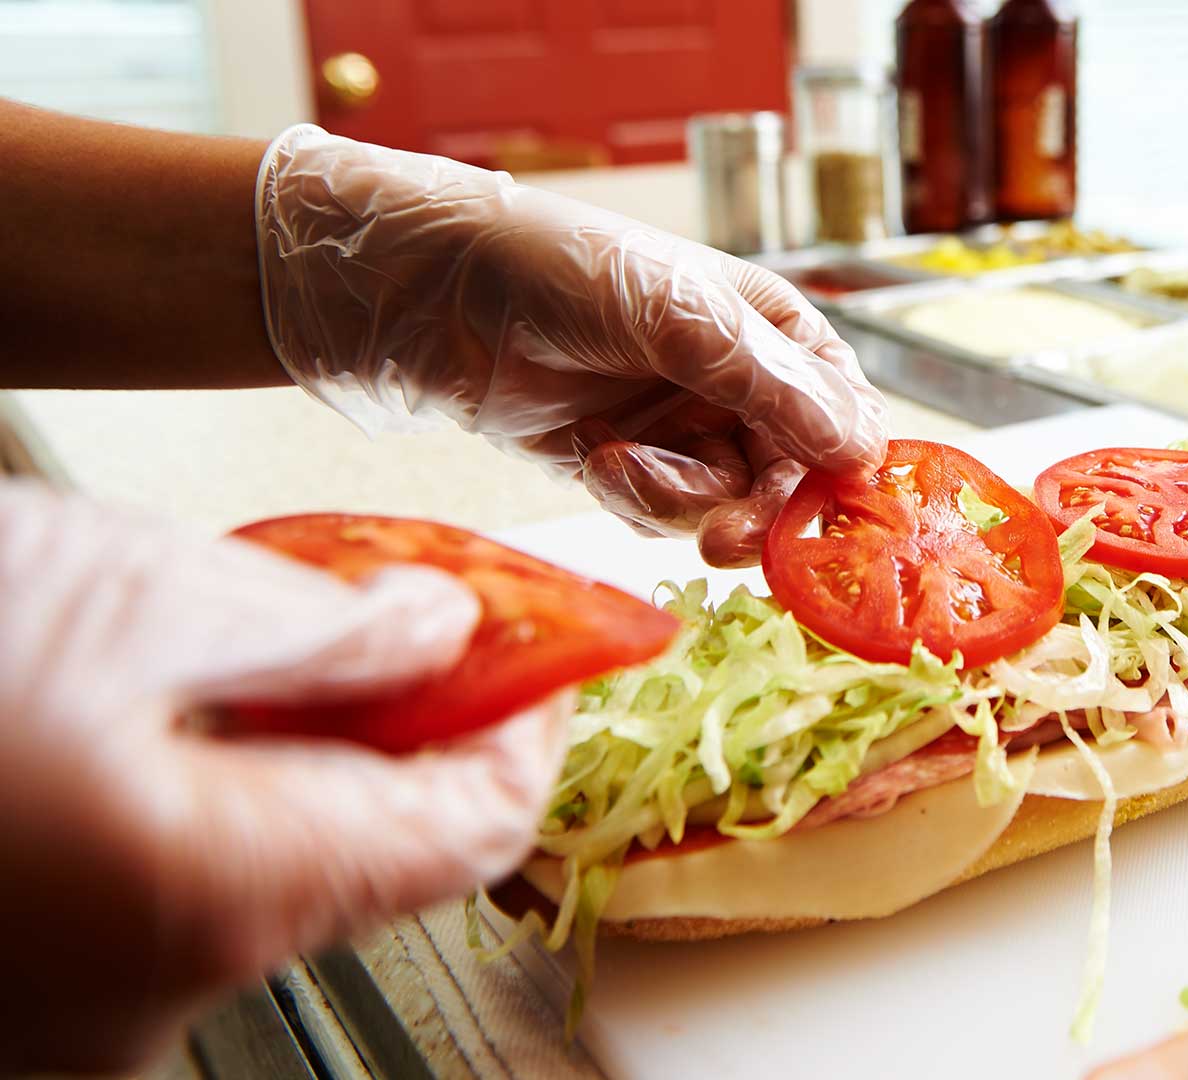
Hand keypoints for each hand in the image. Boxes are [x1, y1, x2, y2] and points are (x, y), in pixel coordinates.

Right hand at [0, 483, 569, 1072]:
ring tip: (261, 620)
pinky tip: (163, 689)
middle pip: (382, 842)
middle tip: (414, 598)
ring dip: (305, 737)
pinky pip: (178, 879)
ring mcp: (93, 992)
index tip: (549, 637)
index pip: (480, 829)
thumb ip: (319, 625)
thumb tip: (440, 633)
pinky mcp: (41, 966)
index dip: (533, 719)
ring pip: (276, 856)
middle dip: (415, 710)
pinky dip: (210, 780)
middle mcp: (166, 984)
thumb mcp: (128, 598)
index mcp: (225, 895)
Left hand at [255, 127, 888, 567]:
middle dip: (757, 508)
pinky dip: (637, 499)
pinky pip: (664, 513)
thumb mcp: (676, 317)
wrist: (423, 295)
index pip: (842, 408)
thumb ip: (772, 386)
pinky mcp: (626, 465)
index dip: (841, 463)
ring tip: (622, 464)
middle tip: (725, 541)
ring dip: (680, 498)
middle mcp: (735, 380)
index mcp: (768, 327)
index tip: (828, 511)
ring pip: (728, 504)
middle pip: (790, 475)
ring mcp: (681, 426)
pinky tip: (596, 459)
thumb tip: (862, 448)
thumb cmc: (553, 269)